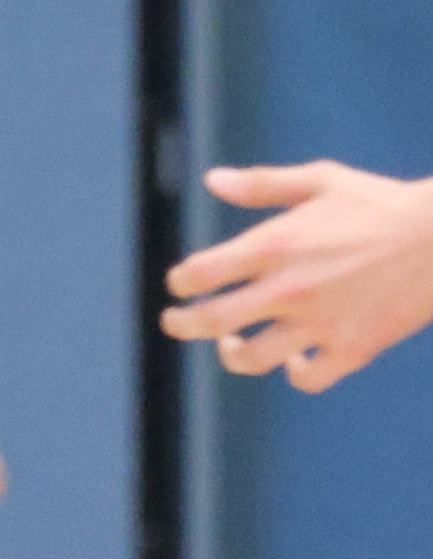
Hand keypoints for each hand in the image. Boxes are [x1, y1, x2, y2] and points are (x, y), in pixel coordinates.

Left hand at [163, 161, 432, 393]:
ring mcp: (320, 322)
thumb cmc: (383, 204)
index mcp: (274, 245)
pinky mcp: (353, 347)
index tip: (182, 284)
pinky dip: (295, 373)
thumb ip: (263, 184)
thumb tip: (210, 180)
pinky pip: (308, 378)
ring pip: (251, 358)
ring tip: (231, 343)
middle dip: (181, 324)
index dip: (181, 282)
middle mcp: (289, 288)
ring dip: (231, 354)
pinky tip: (292, 361)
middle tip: (175, 321)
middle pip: (211, 321)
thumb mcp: (322, 181)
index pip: (199, 273)